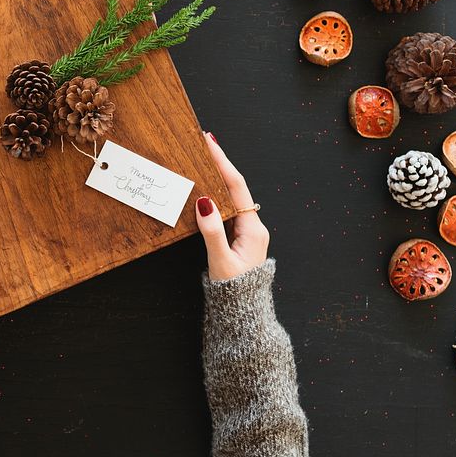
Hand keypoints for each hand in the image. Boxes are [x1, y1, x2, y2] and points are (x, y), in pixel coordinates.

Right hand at [195, 133, 269, 280]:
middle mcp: (253, 226)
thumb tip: (204, 202)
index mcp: (253, 229)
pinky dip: (215, 194)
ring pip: (231, 197)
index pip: (236, 186)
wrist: (244, 314)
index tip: (210, 142)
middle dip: (220, 163)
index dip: (222, 162)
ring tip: (203, 158)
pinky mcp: (239, 238)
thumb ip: (212, 232)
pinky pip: (227, 209)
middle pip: (235, 186)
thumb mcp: (221, 261)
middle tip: (204, 142)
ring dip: (217, 177)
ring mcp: (247, 232)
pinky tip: (204, 188)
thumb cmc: (235, 291)